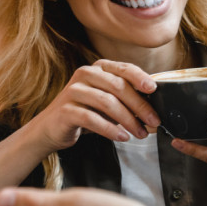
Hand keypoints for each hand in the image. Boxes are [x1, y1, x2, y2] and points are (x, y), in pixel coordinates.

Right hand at [26, 59, 160, 152]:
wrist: (51, 128)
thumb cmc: (85, 113)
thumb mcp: (108, 102)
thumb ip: (127, 99)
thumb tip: (155, 108)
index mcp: (98, 68)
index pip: (124, 68)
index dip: (140, 77)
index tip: (154, 90)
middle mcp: (85, 74)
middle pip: (118, 86)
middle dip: (139, 105)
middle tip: (154, 121)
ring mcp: (73, 91)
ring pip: (107, 102)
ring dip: (128, 120)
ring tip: (140, 133)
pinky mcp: (66, 110)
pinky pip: (92, 119)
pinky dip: (110, 129)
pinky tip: (122, 137)